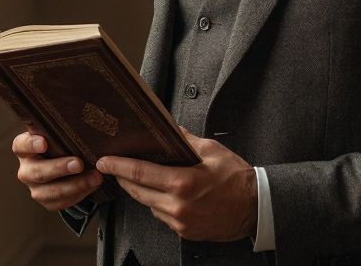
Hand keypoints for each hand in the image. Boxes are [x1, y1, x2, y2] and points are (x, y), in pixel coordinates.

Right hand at [12, 132, 104, 210]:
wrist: (65, 164)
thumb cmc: (61, 142)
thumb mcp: (58, 133)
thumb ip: (63, 127)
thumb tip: (85, 113)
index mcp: (24, 148)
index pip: (21, 145)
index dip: (31, 144)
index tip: (44, 142)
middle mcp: (26, 169)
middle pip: (38, 172)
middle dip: (59, 168)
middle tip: (78, 163)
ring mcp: (35, 188)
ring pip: (50, 191)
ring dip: (75, 185)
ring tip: (95, 177)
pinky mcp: (47, 201)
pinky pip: (61, 202)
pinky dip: (79, 195)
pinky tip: (93, 185)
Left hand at [96, 129, 255, 241]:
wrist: (256, 208)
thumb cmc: (237, 178)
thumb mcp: (212, 151)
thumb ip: (186, 140)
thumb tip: (168, 128)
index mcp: (182, 183)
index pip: (139, 173)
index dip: (118, 167)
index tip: (104, 161)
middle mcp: (177, 205)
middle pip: (137, 191)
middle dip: (124, 178)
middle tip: (115, 167)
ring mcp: (179, 222)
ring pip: (148, 205)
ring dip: (142, 191)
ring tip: (145, 178)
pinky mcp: (184, 232)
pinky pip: (162, 216)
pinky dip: (159, 204)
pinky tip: (167, 193)